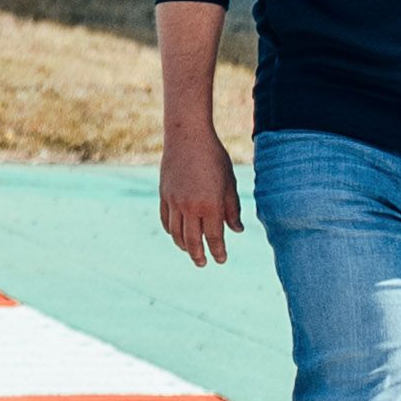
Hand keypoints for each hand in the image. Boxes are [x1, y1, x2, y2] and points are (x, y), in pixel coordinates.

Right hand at [157, 107, 237, 269]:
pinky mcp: (164, 195)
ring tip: (191, 252)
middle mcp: (190, 207)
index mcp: (210, 205)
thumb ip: (232, 209)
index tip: (221, 260)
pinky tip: (177, 234)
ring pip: (176, 233)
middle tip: (203, 263)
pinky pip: (166, 220)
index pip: (214, 237)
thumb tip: (236, 230)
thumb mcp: (229, 183)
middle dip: (199, 255)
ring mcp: (174, 202)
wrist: (187, 137)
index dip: (218, 251)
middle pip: (192, 241)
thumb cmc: (214, 158)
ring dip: (184, 246)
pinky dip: (171, 231)